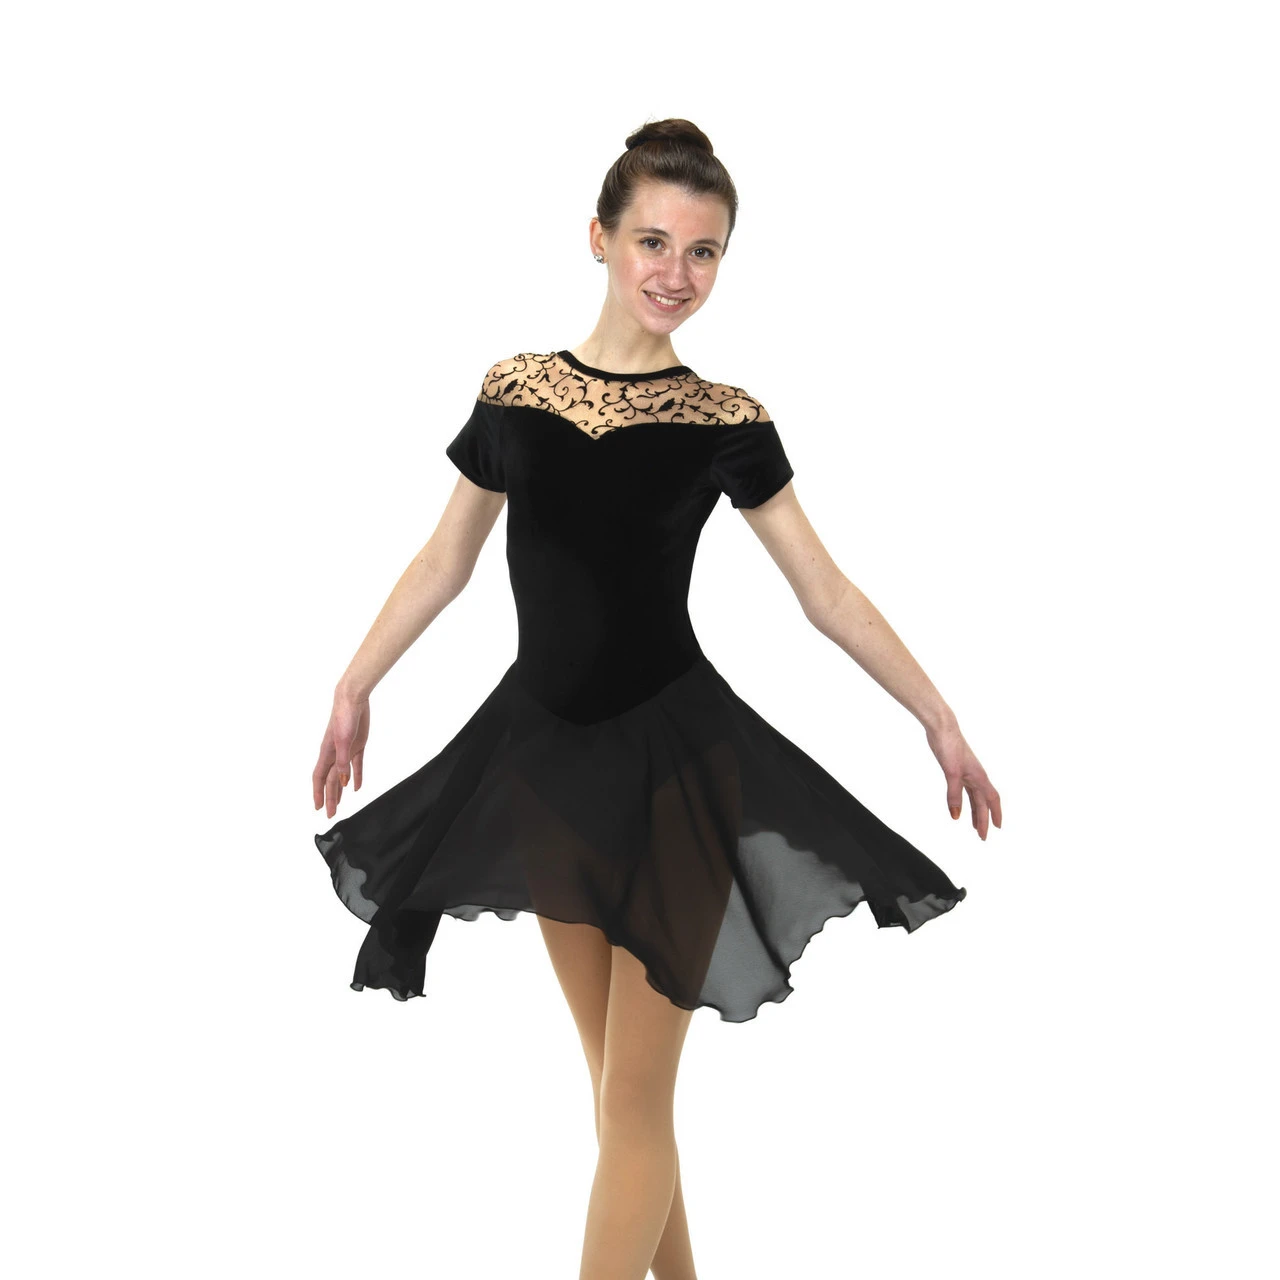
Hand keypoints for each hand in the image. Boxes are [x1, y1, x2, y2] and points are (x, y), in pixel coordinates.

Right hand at [312, 690, 370, 819]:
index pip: (320, 778)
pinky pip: (355, 765)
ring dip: (340, 790)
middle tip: (330, 813)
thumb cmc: (344, 716)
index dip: (318, 793)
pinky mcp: (357, 745)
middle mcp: (334, 754)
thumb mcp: (343, 740)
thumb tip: (343, 781)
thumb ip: (342, 761)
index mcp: (327, 753)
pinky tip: (356, 787)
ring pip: (341, 775)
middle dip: (330, 797)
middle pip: (331, 780)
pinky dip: (356, 776)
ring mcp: (345, 750)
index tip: (318, 807)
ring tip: (339, 804)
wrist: (353, 699)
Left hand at [924, 719, 1001, 839]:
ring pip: (974, 797)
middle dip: (984, 819)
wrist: (942, 728)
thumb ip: (954, 795)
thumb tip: (956, 817)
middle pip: (983, 802)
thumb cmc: (949, 747)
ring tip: (974, 826)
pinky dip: (963, 800)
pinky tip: (958, 807)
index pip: (991, 800)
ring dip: (975, 811)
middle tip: (982, 836)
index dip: (995, 814)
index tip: (997, 829)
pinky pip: (964, 790)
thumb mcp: (951, 773)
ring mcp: (967, 772)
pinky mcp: (956, 769)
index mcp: (979, 777)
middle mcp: (976, 776)